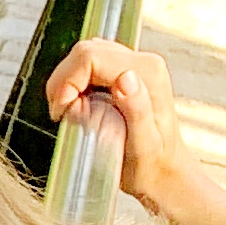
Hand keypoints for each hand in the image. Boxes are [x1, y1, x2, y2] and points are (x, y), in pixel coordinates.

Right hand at [42, 38, 225, 224]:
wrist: (163, 173)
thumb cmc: (152, 166)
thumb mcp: (144, 144)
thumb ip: (137, 108)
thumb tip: (125, 78)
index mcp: (147, 74)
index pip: (91, 56)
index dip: (67, 81)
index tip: (62, 111)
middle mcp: (142, 63)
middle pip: (85, 52)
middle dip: (63, 82)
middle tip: (62, 114)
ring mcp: (133, 67)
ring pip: (84, 57)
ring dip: (67, 84)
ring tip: (70, 114)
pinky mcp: (122, 74)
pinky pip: (88, 67)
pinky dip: (74, 86)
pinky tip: (79, 109)